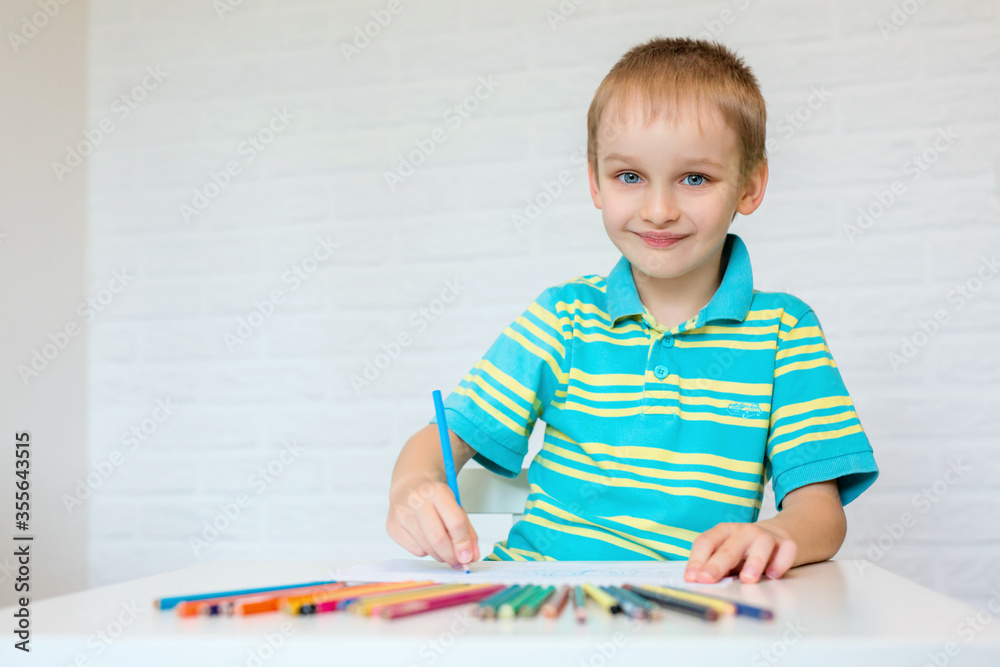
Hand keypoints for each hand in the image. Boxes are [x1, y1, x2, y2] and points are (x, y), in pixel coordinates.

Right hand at [386, 479, 478, 568]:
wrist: (410, 485)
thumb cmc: (436, 499)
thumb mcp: (456, 507)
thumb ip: (467, 532)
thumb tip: (471, 557)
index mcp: (437, 492)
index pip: (455, 522)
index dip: (464, 543)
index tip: (469, 558)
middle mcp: (417, 501)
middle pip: (438, 539)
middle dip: (451, 556)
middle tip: (459, 564)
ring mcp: (402, 514)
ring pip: (426, 548)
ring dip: (440, 555)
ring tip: (443, 547)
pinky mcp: (392, 527)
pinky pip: (415, 551)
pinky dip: (426, 551)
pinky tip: (425, 538)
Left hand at [683, 521, 797, 583]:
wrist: (776, 534)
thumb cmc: (744, 549)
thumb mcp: (724, 553)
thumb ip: (712, 564)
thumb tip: (696, 581)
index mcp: (723, 531)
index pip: (706, 542)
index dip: (697, 560)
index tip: (691, 578)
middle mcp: (744, 531)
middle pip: (729, 546)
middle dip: (717, 564)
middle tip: (708, 579)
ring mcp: (767, 536)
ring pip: (761, 544)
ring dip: (754, 561)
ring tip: (747, 579)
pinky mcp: (787, 544)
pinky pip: (786, 551)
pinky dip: (780, 563)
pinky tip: (773, 575)